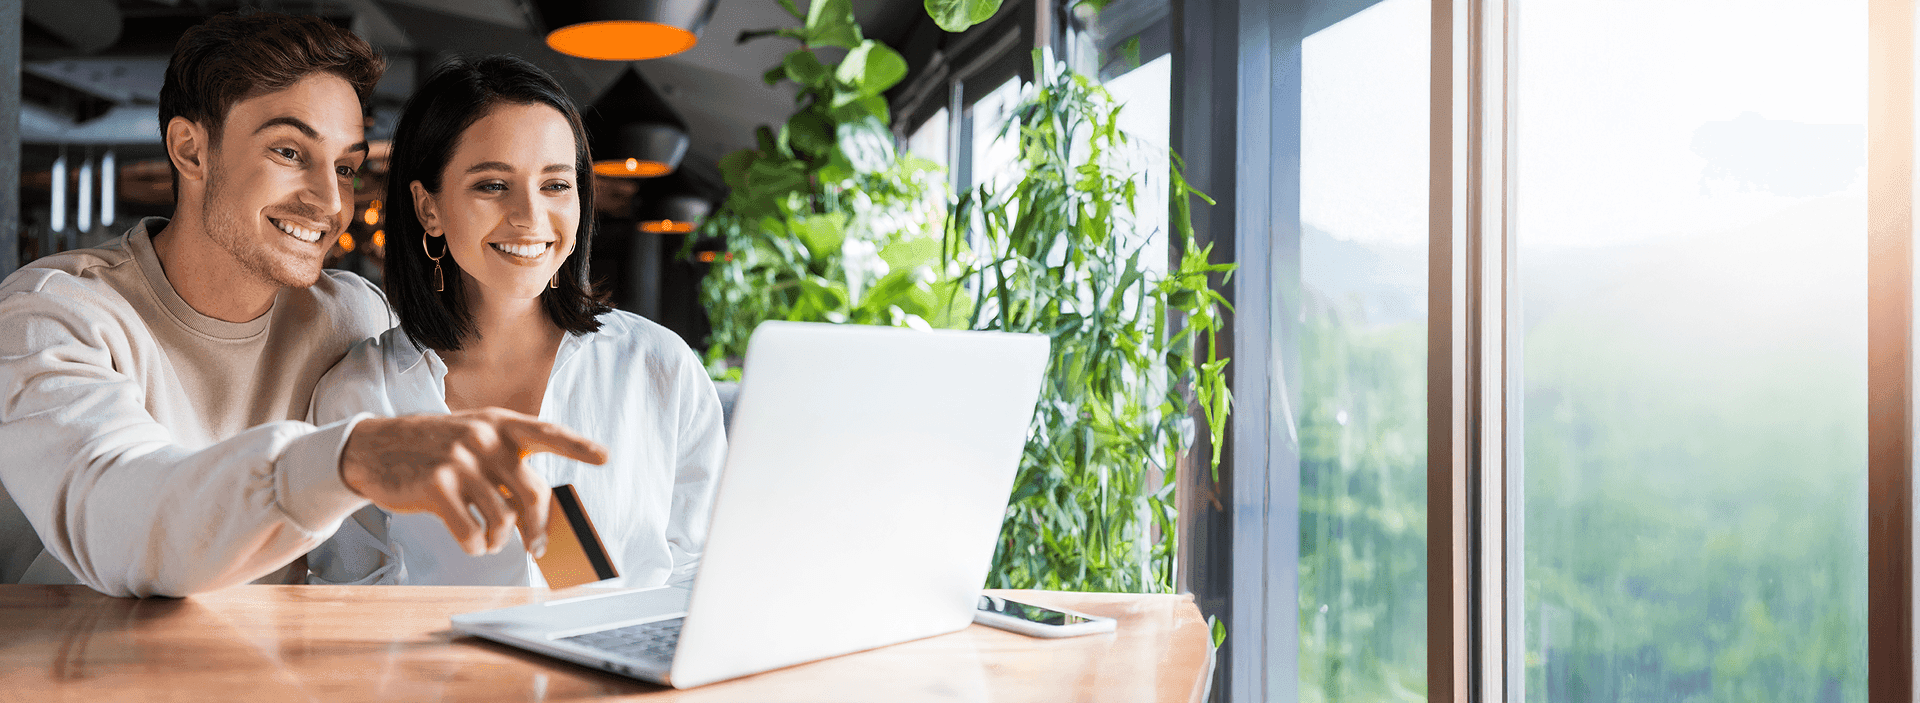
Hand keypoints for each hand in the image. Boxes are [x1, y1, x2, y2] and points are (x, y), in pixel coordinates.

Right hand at [338, 409, 607, 557]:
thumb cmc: (434, 449)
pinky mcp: (436, 485)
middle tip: (537, 546)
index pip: (547, 433)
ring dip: (499, 539)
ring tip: (488, 540)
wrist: (374, 448)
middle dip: (539, 527)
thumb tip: (537, 510)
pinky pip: (471, 531)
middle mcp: (483, 438)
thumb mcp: (473, 438)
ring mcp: (459, 460)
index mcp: (499, 424)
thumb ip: (505, 463)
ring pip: (503, 518)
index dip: (577, 446)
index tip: (603, 457)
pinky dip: (475, 545)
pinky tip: (470, 542)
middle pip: (533, 493)